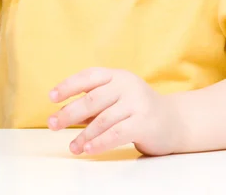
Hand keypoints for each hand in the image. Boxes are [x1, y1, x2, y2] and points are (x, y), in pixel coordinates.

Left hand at [48, 67, 177, 155]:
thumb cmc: (136, 111)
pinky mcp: (144, 122)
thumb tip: (62, 113)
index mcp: (117, 76)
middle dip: (69, 112)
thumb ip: (92, 106)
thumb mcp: (115, 101)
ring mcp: (137, 102)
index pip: (89, 76)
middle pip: (92, 98)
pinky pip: (117, 133)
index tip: (51, 97)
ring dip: (84, 134)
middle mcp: (127, 85)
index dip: (69, 85)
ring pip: (103, 118)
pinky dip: (100, 142)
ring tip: (72, 146)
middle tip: (52, 124)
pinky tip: (88, 149)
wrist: (174, 122)